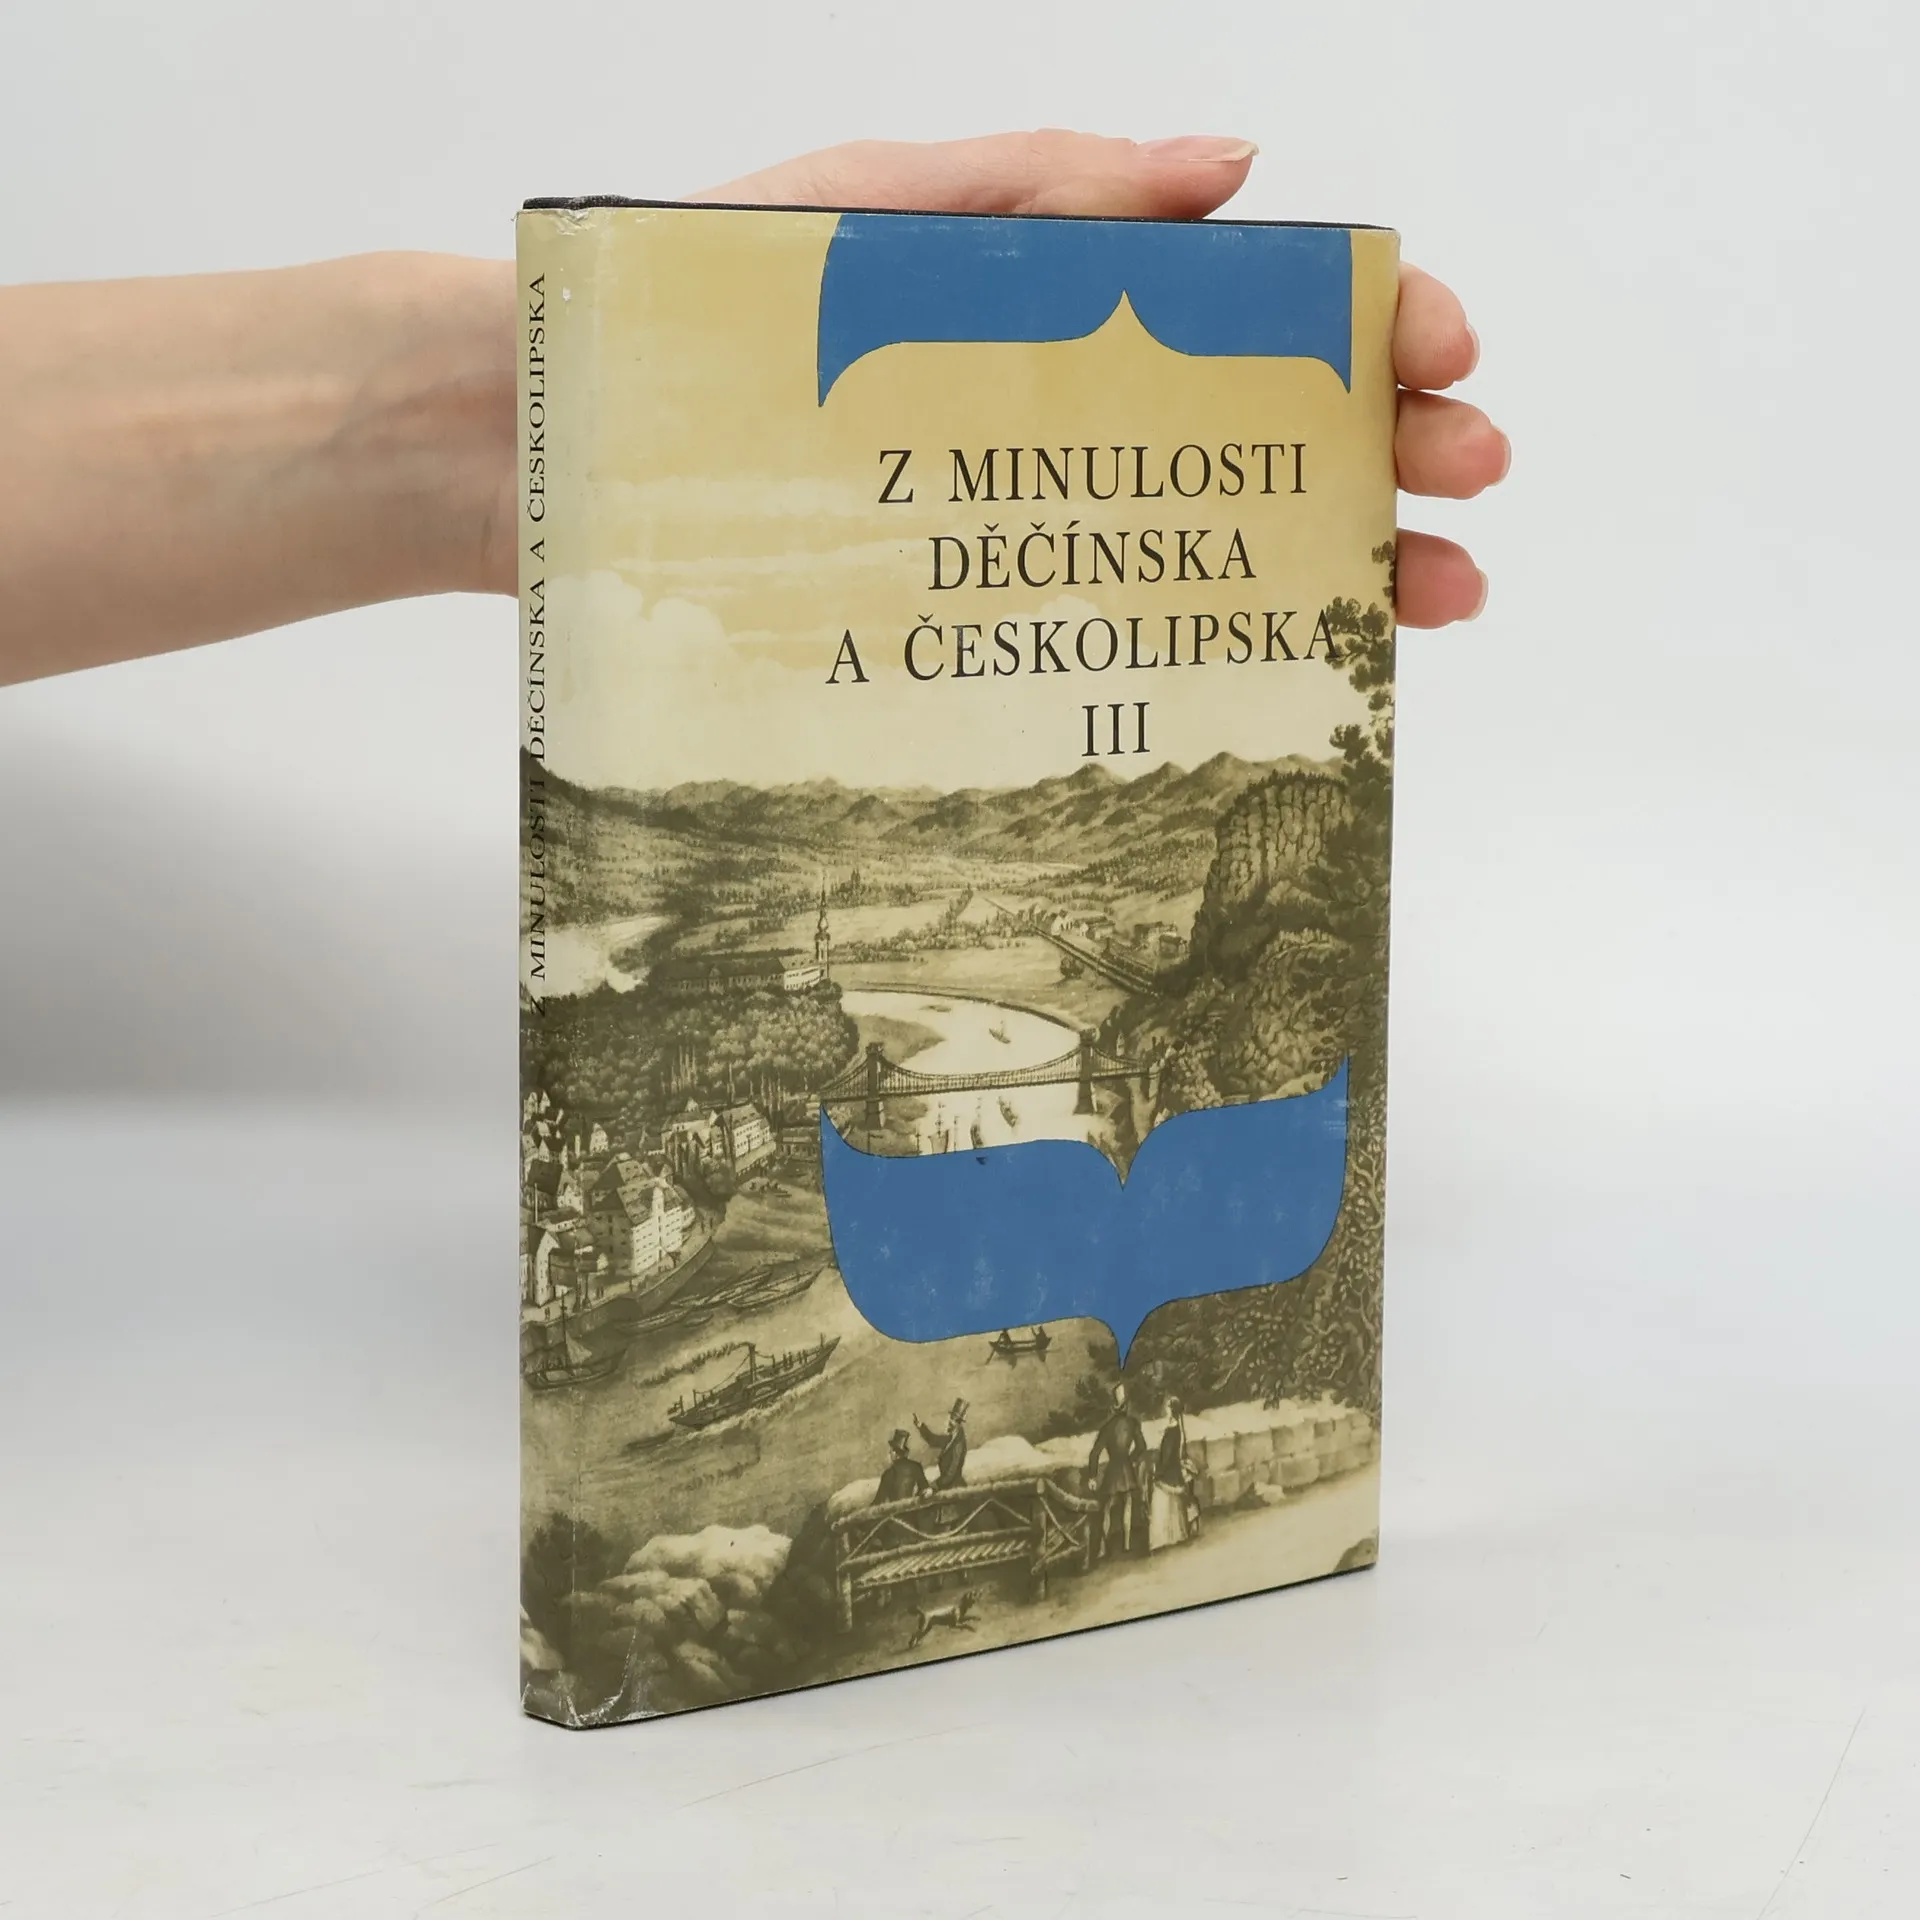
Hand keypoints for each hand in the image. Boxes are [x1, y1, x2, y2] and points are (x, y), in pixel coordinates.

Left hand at [700, 131, 1503, 627]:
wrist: (569, 441)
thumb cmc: (712, 304)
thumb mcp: (879, 212)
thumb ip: (1047, 187)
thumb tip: (1235, 167)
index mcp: (1065, 300)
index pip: (1254, 304)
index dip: (1366, 319)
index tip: (1438, 352)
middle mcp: (1068, 417)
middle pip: (1269, 428)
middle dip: (1392, 442)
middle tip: (1469, 474)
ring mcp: (1033, 522)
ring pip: (1222, 542)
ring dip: (1350, 557)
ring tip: (1439, 592)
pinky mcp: (979, 620)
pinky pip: (1121, 635)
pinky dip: (1224, 650)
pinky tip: (1299, 668)